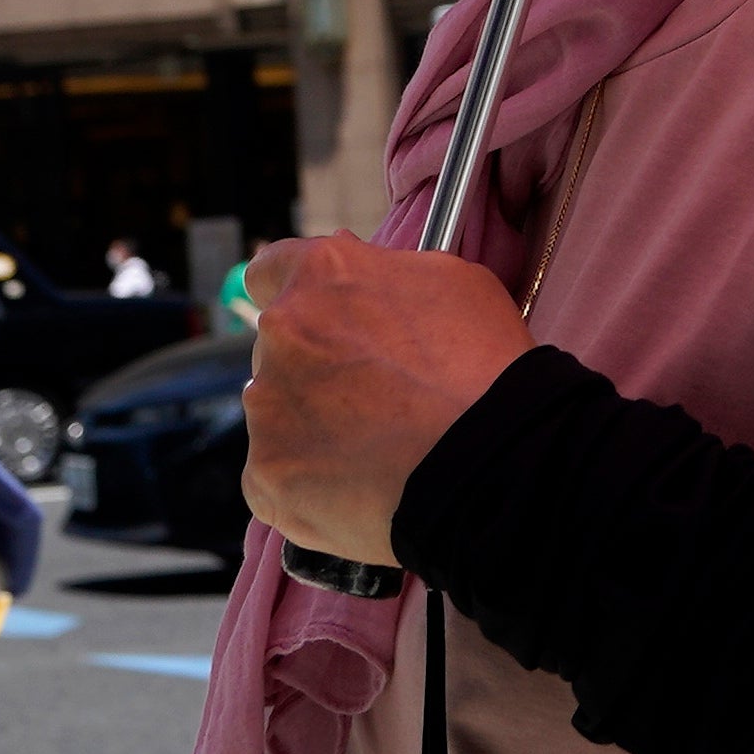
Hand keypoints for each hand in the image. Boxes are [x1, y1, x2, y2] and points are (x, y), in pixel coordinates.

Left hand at [239, 237, 532, 572]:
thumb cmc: (482, 367)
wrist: (487, 464)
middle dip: (316, 367)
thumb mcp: (451, 283)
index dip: (300, 299)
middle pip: (281, 348)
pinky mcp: (266, 472)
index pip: (269, 271)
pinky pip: (278, 473)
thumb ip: (384, 272)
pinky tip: (360, 486)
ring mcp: (267, 405)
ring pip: (278, 412)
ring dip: (312, 424)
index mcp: (322, 275)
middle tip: (375, 399)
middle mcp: (282, 331)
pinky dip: (309, 482)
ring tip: (375, 450)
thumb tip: (356, 267)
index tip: (322, 320)